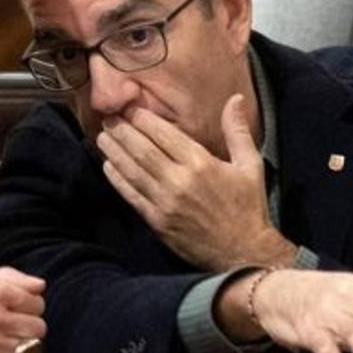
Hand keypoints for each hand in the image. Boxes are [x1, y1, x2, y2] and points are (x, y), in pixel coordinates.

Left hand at [97, 95, 294, 269]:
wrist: (243, 253)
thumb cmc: (247, 207)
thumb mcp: (250, 165)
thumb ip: (237, 130)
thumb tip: (236, 98)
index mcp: (201, 163)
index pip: (164, 134)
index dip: (142, 119)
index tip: (129, 108)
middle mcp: (179, 181)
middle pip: (142, 149)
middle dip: (122, 131)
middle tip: (108, 118)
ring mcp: (165, 203)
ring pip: (132, 170)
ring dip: (114, 152)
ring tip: (102, 137)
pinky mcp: (157, 222)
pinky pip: (131, 196)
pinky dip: (117, 179)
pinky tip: (107, 166)